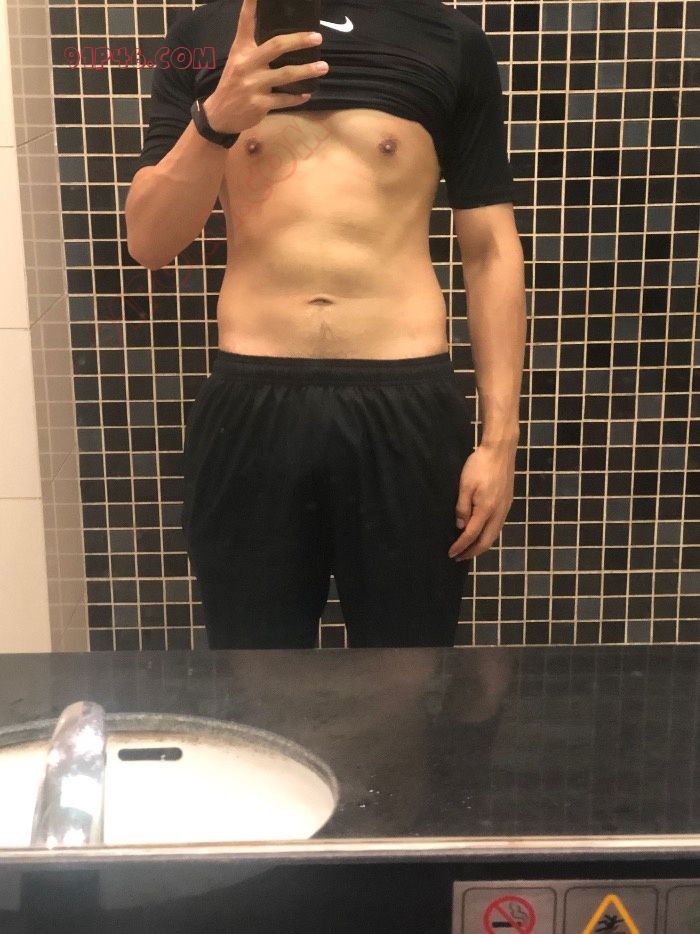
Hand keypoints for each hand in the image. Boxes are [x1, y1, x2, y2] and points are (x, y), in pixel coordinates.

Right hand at [203, 0, 327, 134]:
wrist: (220, 115)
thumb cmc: (233, 83)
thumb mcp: (238, 60)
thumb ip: (254, 47)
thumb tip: (280, 39)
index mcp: (241, 50)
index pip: (246, 23)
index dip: (251, 5)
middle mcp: (247, 64)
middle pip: (276, 46)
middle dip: (299, 41)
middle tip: (317, 38)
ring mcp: (253, 85)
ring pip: (286, 75)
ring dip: (307, 71)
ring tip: (323, 67)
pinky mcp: (259, 104)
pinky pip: (284, 99)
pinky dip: (297, 97)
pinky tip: (307, 93)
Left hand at [448, 441, 516, 560]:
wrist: (500, 451)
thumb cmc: (479, 465)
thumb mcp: (465, 485)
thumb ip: (462, 507)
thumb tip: (460, 526)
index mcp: (486, 509)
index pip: (471, 535)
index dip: (461, 546)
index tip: (451, 554)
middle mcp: (498, 513)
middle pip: (486, 541)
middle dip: (472, 552)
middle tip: (459, 558)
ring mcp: (505, 509)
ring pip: (494, 535)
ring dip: (481, 546)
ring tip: (469, 550)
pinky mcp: (507, 503)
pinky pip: (498, 526)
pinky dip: (488, 536)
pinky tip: (481, 534)